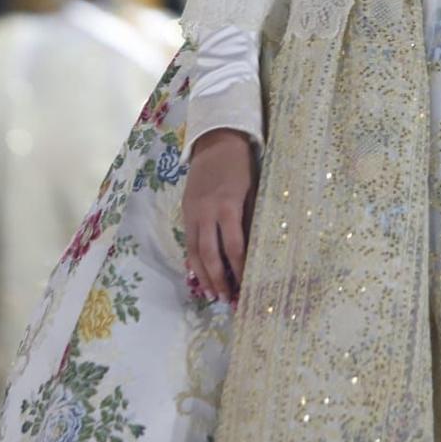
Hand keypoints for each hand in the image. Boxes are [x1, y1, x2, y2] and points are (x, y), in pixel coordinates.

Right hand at [183, 129, 255, 303]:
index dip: (240, 269)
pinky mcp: (185, 210)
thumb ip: (250, 219)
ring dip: (203, 275)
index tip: (247, 287)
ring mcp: (193, 212)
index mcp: (228, 206)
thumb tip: (255, 250)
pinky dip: (192, 260)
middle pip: (210, 254)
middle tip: (227, 300)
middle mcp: (207, 212)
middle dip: (219, 279)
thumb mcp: (253, 190)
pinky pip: (187, 241)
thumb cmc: (242, 165)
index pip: (234, 247)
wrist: (216, 141)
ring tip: (211, 295)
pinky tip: (197, 275)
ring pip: (194, 251)